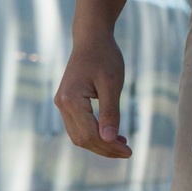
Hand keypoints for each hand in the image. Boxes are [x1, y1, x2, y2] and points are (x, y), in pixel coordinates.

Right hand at [55, 31, 131, 158]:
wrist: (91, 38)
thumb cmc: (105, 56)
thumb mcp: (113, 84)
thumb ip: (110, 113)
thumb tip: (109, 139)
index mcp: (71, 100)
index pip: (90, 134)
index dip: (110, 146)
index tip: (130, 152)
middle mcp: (62, 104)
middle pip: (82, 138)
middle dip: (105, 148)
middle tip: (128, 152)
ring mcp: (62, 103)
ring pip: (78, 135)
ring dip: (99, 144)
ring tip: (122, 145)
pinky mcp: (66, 102)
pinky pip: (78, 126)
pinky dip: (93, 134)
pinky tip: (111, 134)